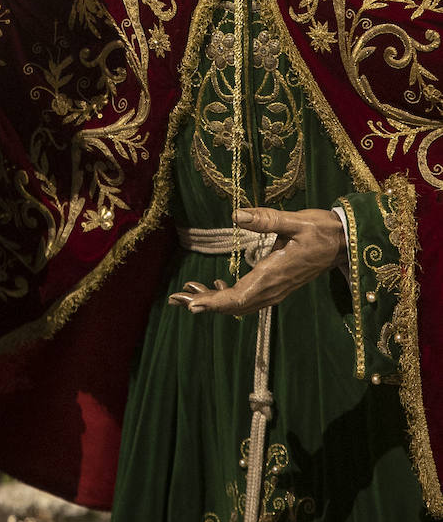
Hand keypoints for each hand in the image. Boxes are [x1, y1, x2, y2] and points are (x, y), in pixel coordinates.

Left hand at [167, 206, 346, 316]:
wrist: (345, 243)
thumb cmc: (321, 230)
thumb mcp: (296, 220)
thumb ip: (267, 219)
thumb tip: (237, 216)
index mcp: (273, 274)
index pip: (238, 297)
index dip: (213, 302)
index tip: (191, 304)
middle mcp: (272, 288)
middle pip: (234, 305)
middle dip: (205, 303)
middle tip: (176, 298)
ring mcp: (276, 290)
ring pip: (240, 304)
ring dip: (214, 301)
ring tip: (188, 291)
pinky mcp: (278, 286)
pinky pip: (249, 299)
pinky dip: (229, 297)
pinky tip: (216, 286)